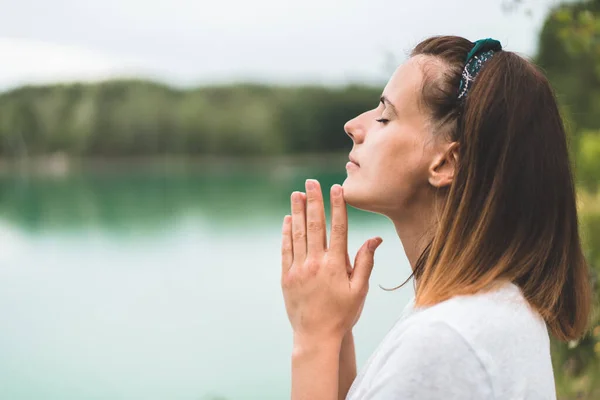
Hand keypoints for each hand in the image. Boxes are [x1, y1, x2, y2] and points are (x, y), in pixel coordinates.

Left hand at [281, 179, 382, 342]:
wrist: (316, 337)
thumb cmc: (343, 314)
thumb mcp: (359, 290)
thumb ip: (365, 262)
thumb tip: (374, 238)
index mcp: (336, 265)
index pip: (337, 228)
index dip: (336, 206)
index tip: (335, 188)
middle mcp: (315, 264)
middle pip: (314, 226)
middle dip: (313, 201)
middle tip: (311, 182)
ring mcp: (298, 269)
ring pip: (297, 234)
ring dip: (297, 211)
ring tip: (296, 193)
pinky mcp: (286, 277)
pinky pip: (286, 249)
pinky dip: (286, 233)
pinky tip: (288, 219)